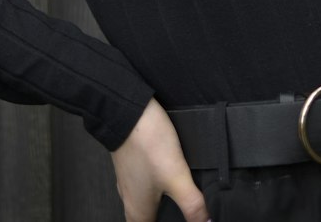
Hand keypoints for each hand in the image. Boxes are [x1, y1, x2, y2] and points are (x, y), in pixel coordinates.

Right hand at [111, 98, 209, 221]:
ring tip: (182, 199)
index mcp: (138, 213)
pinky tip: (171, 175)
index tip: (185, 221)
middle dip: (167, 219)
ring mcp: (129, 182)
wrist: (127, 111)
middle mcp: (130, 201)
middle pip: (149, 220)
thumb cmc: (147, 146)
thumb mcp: (177, 177)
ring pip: (146, 203)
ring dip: (161, 205)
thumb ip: (193, 205)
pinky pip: (146, 184)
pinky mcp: (132, 164)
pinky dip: (158, 186)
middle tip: (186, 214)